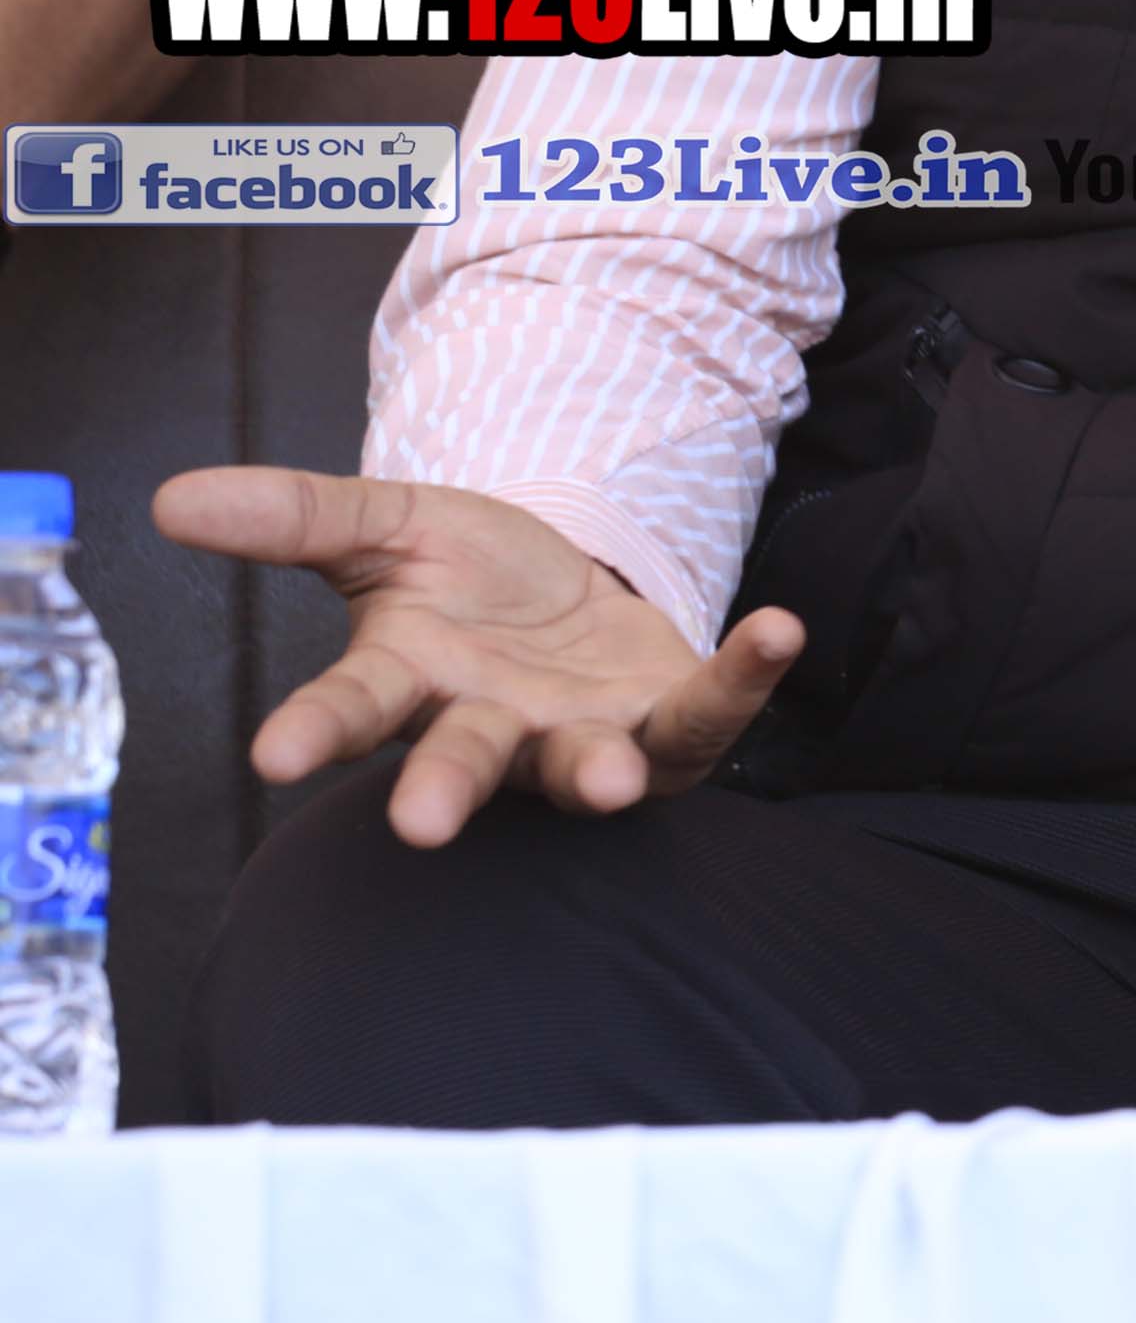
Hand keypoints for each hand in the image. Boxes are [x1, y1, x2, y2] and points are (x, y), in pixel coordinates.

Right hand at [151, 467, 801, 844]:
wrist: (576, 592)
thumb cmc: (471, 577)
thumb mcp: (388, 525)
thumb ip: (293, 516)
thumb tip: (170, 497)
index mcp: (411, 677)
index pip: (350, 707)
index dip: (312, 730)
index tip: (270, 757)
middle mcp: (492, 724)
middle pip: (463, 761)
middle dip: (444, 788)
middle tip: (421, 825)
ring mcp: (580, 736)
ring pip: (580, 769)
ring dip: (595, 775)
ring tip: (609, 778)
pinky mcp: (669, 727)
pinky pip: (709, 715)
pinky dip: (746, 677)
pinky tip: (779, 632)